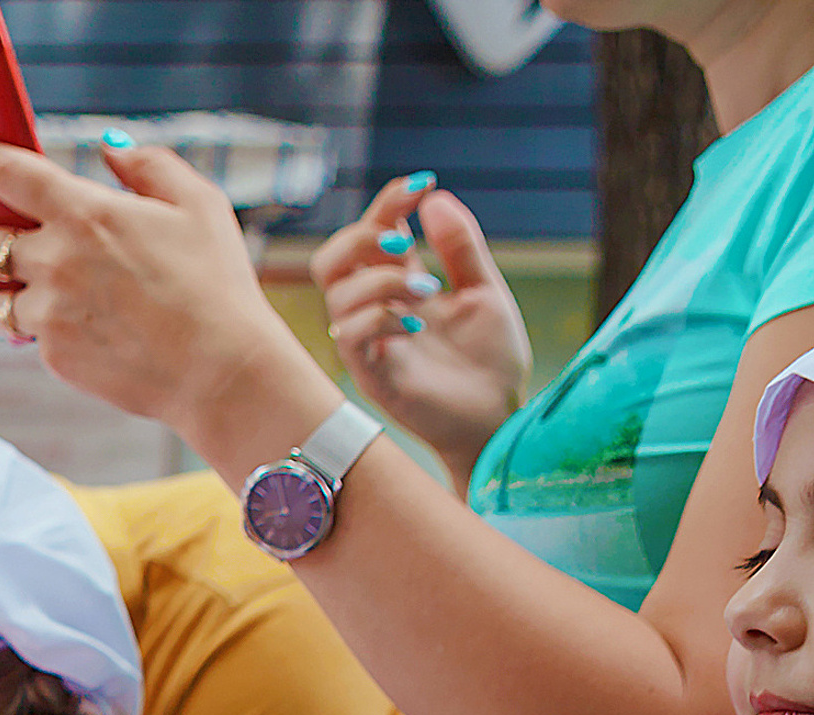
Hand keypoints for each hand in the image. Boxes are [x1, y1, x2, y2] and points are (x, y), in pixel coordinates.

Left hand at [0, 136, 322, 445]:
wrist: (217, 368)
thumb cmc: (215, 282)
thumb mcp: (197, 202)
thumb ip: (149, 166)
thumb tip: (111, 148)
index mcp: (87, 212)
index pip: (9, 173)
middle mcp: (56, 261)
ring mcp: (49, 313)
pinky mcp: (52, 356)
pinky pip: (25, 335)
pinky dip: (27, 328)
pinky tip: (41, 325)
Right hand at [310, 176, 528, 486]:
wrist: (498, 417)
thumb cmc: (490, 361)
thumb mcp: (484, 290)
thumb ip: (461, 248)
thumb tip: (434, 198)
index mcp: (400, 286)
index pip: (373, 234)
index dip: (388, 202)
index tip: (422, 183)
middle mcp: (376, 312)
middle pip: (331, 261)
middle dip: (359, 235)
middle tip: (400, 238)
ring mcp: (371, 345)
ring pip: (338, 295)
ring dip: (382, 280)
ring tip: (428, 289)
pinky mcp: (373, 377)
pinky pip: (350, 336)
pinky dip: (380, 317)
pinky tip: (417, 321)